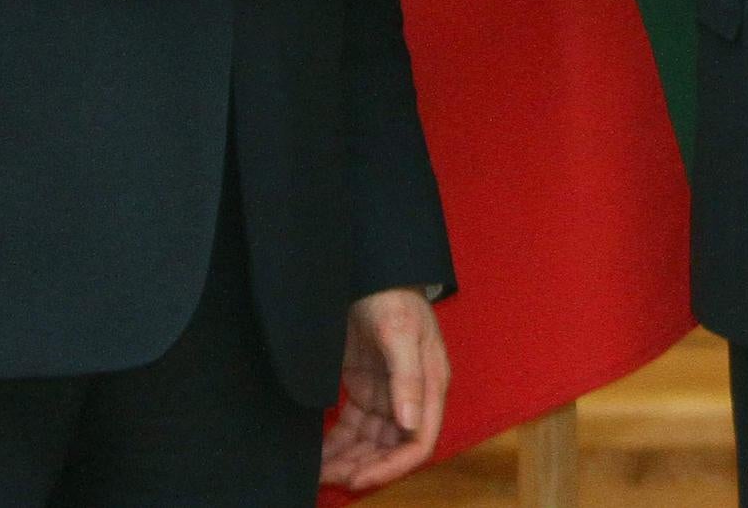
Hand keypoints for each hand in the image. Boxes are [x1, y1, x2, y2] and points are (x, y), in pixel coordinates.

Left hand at [321, 287, 447, 490]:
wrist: (367, 269)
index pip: (418, 441)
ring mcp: (385, 393)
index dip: (391, 466)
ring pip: (369, 442)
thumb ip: (406, 377)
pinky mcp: (363, 387)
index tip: (358, 479)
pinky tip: (319, 454)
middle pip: (390, 447)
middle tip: (328, 477)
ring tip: (318, 472)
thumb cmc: (391, 295)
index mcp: (429, 386)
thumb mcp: (400, 332)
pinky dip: (338, 442)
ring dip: (348, 459)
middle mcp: (410, 396)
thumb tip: (409, 424)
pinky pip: (352, 425)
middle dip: (362, 467)